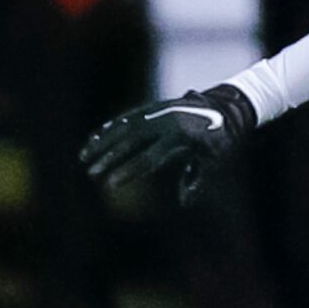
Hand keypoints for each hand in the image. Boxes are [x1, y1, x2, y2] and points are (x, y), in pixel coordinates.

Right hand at [82, 84, 256, 203]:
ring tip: (83, 157)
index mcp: (180, 137)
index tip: (112, 184)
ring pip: (122, 126)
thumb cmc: (219, 140)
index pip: (149, 158)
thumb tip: (184, 201)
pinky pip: (126, 117)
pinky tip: (94, 139)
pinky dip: (109, 127)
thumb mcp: (214, 160)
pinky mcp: (152, 107)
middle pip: (130, 141)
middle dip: (109, 158)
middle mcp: (165, 122)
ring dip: (102, 141)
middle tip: (91, 173)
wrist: (224, 107)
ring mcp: (157, 112)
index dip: (129, 171)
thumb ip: (197, 180)